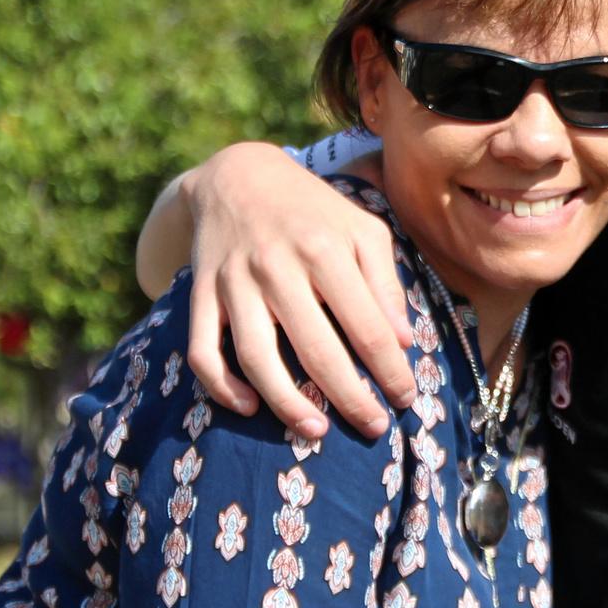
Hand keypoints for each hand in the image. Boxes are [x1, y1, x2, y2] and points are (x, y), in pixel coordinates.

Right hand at [168, 145, 415, 438]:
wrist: (237, 176)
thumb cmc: (313, 211)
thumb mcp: (362, 229)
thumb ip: (385, 283)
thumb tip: (404, 342)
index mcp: (326, 249)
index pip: (367, 327)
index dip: (390, 371)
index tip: (405, 399)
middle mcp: (278, 267)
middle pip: (317, 350)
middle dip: (350, 399)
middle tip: (372, 428)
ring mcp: (235, 282)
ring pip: (256, 357)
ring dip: (286, 403)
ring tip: (316, 431)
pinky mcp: (202, 294)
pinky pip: (202, 350)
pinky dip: (222, 386)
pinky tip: (250, 407)